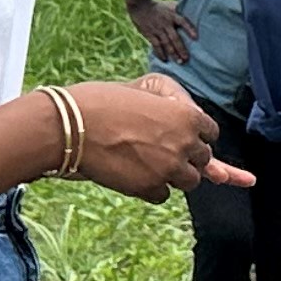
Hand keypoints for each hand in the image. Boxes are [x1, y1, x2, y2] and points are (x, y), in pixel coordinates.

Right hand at [70, 75, 252, 202]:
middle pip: (202, 159)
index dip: (194, 134)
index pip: (210, 133)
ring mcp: (169, 168)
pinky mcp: (148, 187)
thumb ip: (176, 101)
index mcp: (188, 116)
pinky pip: (163, 195)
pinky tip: (135, 174)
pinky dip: (152, 188)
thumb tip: (194, 119)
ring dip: (174, 175)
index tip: (180, 135)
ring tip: (150, 163)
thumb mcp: (147, 85)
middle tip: (160, 148)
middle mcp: (185, 144)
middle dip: (186, 155)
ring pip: (189, 181)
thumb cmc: (105, 100)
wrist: (70, 125)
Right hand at [128, 0, 195, 67]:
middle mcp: (165, 23)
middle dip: (181, 48)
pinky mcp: (149, 33)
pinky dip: (160, 52)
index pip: (183, 22)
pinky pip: (155, 45)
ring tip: (179, 61)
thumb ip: (180, 11)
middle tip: (186, 58)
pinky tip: (165, 59)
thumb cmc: (159, 6)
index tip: (196, 37)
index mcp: (172, 15)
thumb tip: (193, 14)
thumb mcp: (170, 5)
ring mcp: (157, 29)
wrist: (140, 5)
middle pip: (174, 37)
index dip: (189, 29)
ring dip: (172, 53)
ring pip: (166, 43)